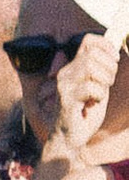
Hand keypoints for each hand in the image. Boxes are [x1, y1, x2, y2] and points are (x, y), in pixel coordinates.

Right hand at [59, 29, 124, 162]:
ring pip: (90, 66)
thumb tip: (115, 52)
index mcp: (73, 67)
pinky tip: (92, 104)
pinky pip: (90, 88)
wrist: (69, 139)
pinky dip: (99, 96)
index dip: (106, 45)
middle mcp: (65, 73)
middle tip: (109, 82)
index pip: (88, 41)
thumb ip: (103, 71)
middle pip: (92, 53)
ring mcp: (64, 85)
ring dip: (105, 80)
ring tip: (101, 93)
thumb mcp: (98, 87)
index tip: (116, 58)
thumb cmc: (84, 114)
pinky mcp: (66, 99)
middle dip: (110, 66)